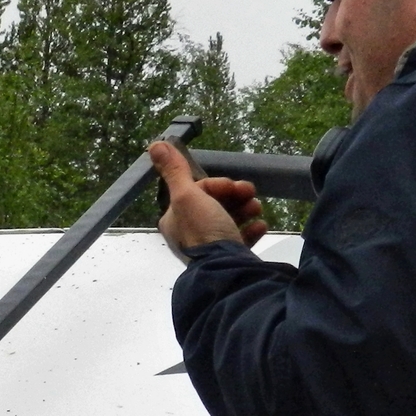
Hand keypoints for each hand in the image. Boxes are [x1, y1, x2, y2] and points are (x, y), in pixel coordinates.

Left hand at [150, 140, 266, 255]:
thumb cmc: (204, 232)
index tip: (234, 186)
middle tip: (250, 194)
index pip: (197, 191)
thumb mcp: (187, 196)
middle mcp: (189, 234)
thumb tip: (155, 145)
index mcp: (175, 220)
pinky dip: (252, 229)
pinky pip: (241, 238)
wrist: (227, 270)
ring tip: (257, 209)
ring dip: (247, 208)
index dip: (218, 184)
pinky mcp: (229, 258)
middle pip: (215, 204)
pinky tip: (260, 225)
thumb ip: (175, 171)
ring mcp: (209, 248)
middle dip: (236, 195)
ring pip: (229, 219)